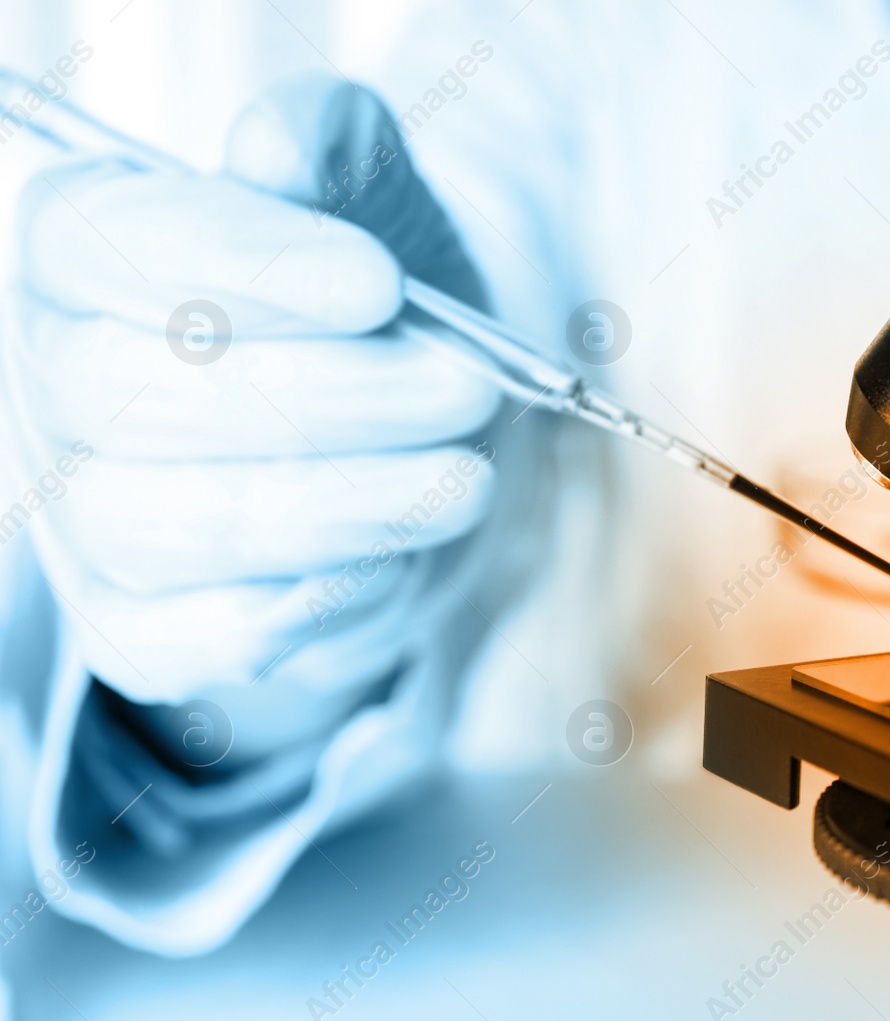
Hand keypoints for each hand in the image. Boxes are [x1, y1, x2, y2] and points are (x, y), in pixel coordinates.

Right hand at [2, 77, 503, 761]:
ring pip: (171, 527)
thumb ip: (333, 149)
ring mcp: (86, 510)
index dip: (243, 266)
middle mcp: (61, 378)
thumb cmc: (384, 300)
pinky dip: (303, 610)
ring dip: (338, 508)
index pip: (108, 244)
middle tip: (465, 390)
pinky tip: (392, 566)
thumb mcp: (381, 200)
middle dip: (328, 400)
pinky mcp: (138, 619)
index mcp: (90, 247)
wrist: (414, 424)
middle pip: (139, 399)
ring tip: (465, 480)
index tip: (379, 285)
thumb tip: (276, 149)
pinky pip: (191, 638)